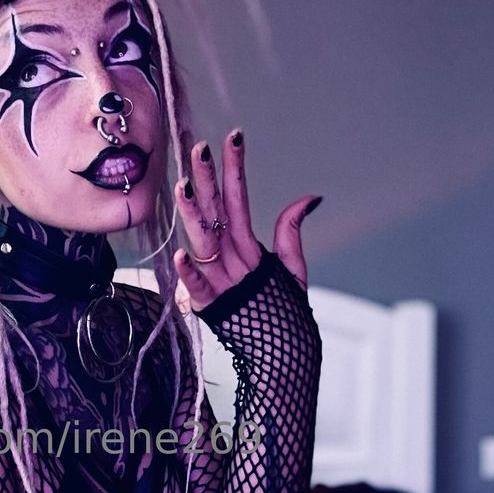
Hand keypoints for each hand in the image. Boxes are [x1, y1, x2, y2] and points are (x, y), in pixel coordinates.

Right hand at [173, 127, 320, 308]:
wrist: (282, 356)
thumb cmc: (282, 312)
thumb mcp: (291, 268)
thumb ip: (290, 232)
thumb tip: (311, 197)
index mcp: (243, 246)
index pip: (236, 198)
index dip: (234, 168)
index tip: (234, 136)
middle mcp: (225, 258)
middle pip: (213, 212)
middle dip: (206, 180)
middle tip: (198, 148)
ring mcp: (216, 280)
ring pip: (202, 240)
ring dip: (193, 215)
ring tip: (186, 187)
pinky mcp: (211, 307)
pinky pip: (198, 286)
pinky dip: (190, 272)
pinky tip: (182, 254)